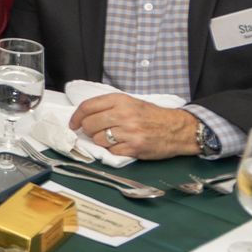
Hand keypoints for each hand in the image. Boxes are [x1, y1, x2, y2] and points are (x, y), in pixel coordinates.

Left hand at [68, 93, 198, 160]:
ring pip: (99, 139)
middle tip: (95, 131)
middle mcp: (123, 115)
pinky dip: (113, 150)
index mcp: (121, 100)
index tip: (74, 124)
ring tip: (113, 138)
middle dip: (89, 130)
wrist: (177, 129)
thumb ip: (108, 106)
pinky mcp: (133, 147)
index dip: (76, 117)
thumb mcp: (131, 102)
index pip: (88, 107)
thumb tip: (84, 116)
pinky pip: (111, 151)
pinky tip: (122, 144)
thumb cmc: (152, 116)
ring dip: (101, 141)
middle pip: (90, 125)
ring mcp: (129, 132)